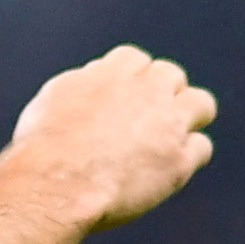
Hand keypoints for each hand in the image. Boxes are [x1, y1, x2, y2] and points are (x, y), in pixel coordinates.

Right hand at [4, 44, 217, 232]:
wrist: (57, 184)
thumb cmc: (43, 148)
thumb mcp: (56, 99)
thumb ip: (84, 85)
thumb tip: (94, 80)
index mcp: (112, 72)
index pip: (135, 59)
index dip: (131, 79)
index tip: (122, 98)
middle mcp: (146, 91)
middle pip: (172, 75)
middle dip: (162, 94)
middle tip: (145, 122)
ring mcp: (168, 124)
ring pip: (201, 104)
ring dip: (189, 117)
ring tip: (169, 140)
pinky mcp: (179, 160)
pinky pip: (201, 148)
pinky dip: (188, 157)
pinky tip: (167, 171)